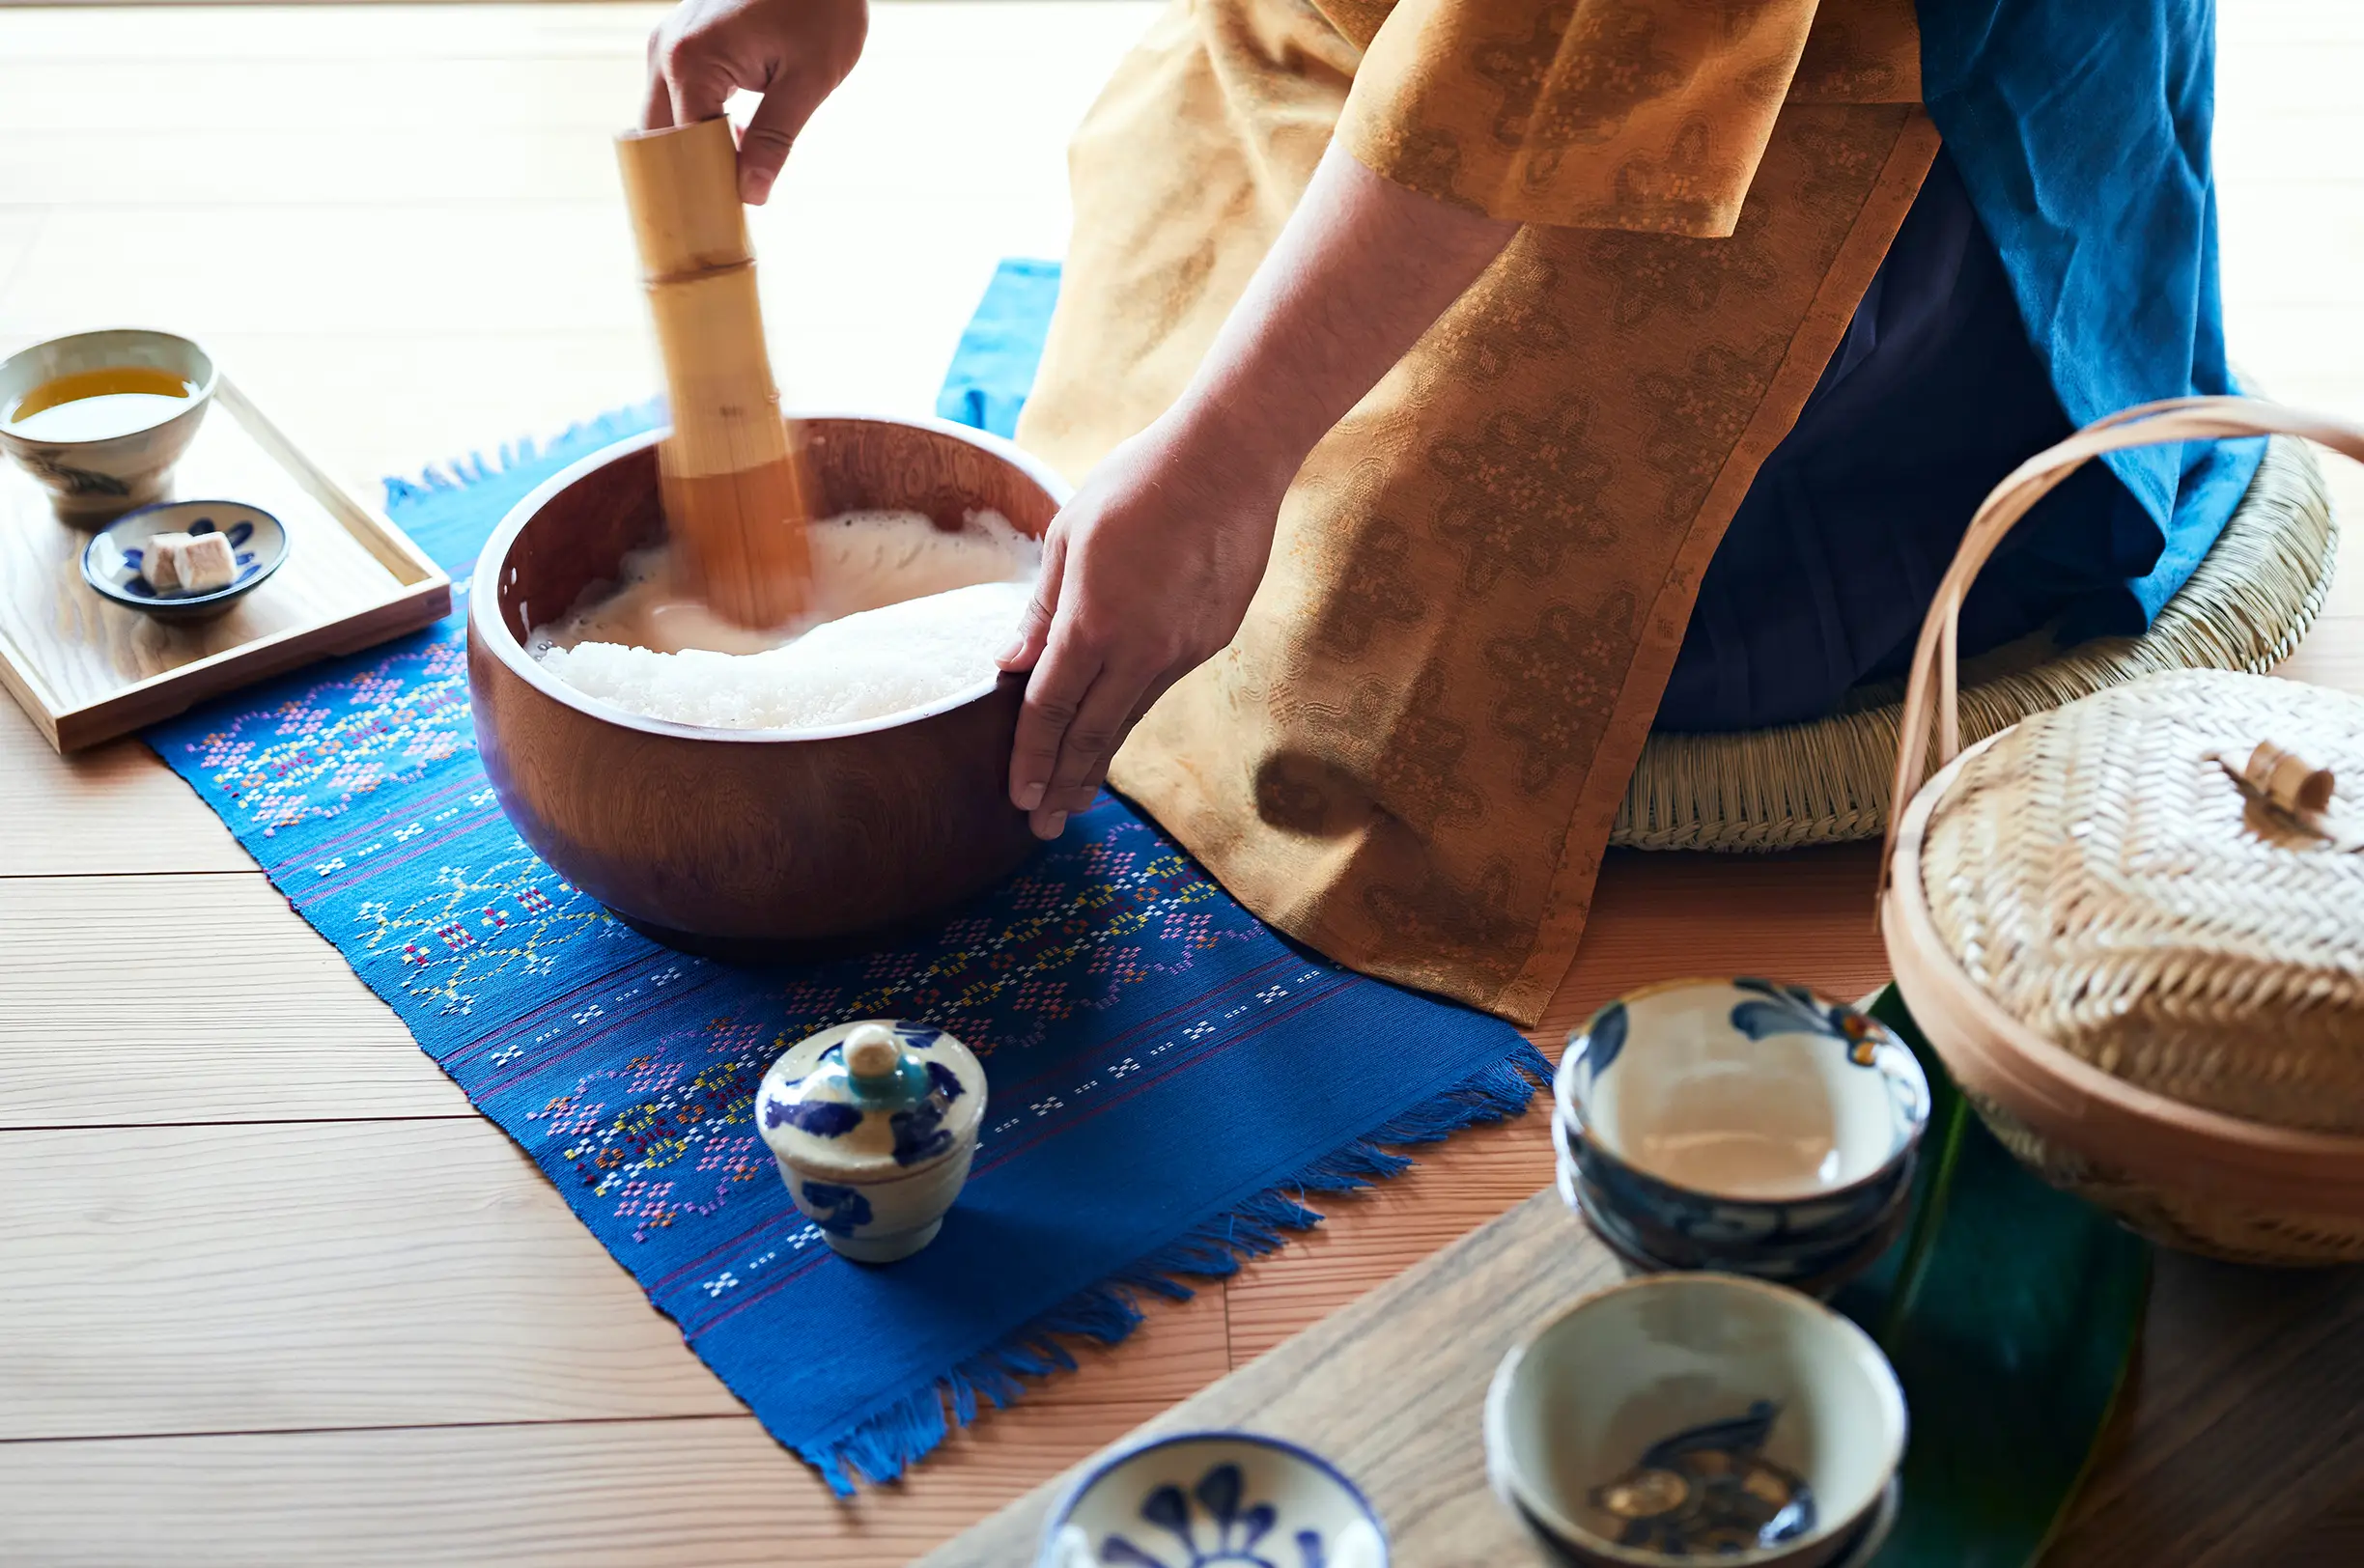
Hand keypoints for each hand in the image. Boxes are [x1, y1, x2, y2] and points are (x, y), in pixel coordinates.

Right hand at [641, 0, 868, 204]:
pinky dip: (699, 122)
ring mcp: (669, 41)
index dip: (705, 185)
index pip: (684, 147)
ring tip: (732, 181)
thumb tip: (750, 194)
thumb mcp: (809, 80)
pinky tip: (736, 143)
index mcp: (691, 61)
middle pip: (659, 135)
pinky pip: (678, 93)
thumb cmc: (822, 8)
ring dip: (695, 147)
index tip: (728, 219)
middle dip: (689, 171)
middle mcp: (666, 50)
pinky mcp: (682, 38)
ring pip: (664, 116)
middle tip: (726, 207)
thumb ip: (776, 139)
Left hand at [998, 414, 1289, 838]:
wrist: (1230, 460)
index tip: (1017, 799)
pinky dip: (1132, 711)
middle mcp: (1140, 651)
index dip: (1029, 759)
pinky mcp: (1211, 639)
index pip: (1049, 711)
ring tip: (1076, 795)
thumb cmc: (1137, 484)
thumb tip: (1010, 666)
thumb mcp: (1069, 537)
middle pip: (1093, 736)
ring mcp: (1183, 650)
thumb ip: (1041, 611)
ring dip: (1099, 760)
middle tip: (1044, 829)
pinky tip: (1116, 724)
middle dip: (1064, 787)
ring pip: (1130, 717)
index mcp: (1093, 625)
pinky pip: (1160, 685)